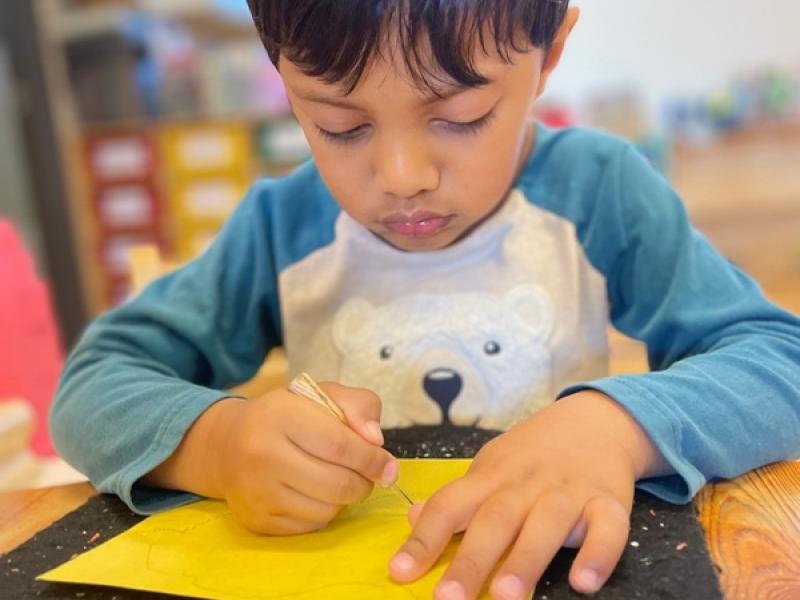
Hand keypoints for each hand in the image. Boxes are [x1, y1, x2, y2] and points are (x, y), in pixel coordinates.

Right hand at [207, 383, 397, 534]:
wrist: (228, 444)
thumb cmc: (286, 416)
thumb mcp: (322, 395)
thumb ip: (358, 405)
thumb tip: (376, 440)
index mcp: (281, 415)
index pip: (339, 446)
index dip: (372, 459)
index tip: (388, 466)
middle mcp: (262, 453)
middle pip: (336, 484)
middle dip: (364, 483)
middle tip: (368, 476)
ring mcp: (257, 491)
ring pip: (326, 510)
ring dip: (345, 499)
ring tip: (339, 480)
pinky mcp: (257, 520)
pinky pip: (310, 526)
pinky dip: (324, 513)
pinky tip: (317, 494)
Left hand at [388, 390, 669, 598]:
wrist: (594, 421)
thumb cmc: (533, 455)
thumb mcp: (490, 467)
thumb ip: (458, 498)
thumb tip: (413, 517)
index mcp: (490, 477)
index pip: (450, 504)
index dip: (424, 538)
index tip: (400, 571)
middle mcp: (525, 484)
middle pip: (495, 519)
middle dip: (471, 560)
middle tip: (449, 598)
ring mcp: (568, 491)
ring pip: (546, 524)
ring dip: (526, 560)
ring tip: (507, 596)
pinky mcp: (609, 501)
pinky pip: (608, 527)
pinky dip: (598, 553)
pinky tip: (585, 583)